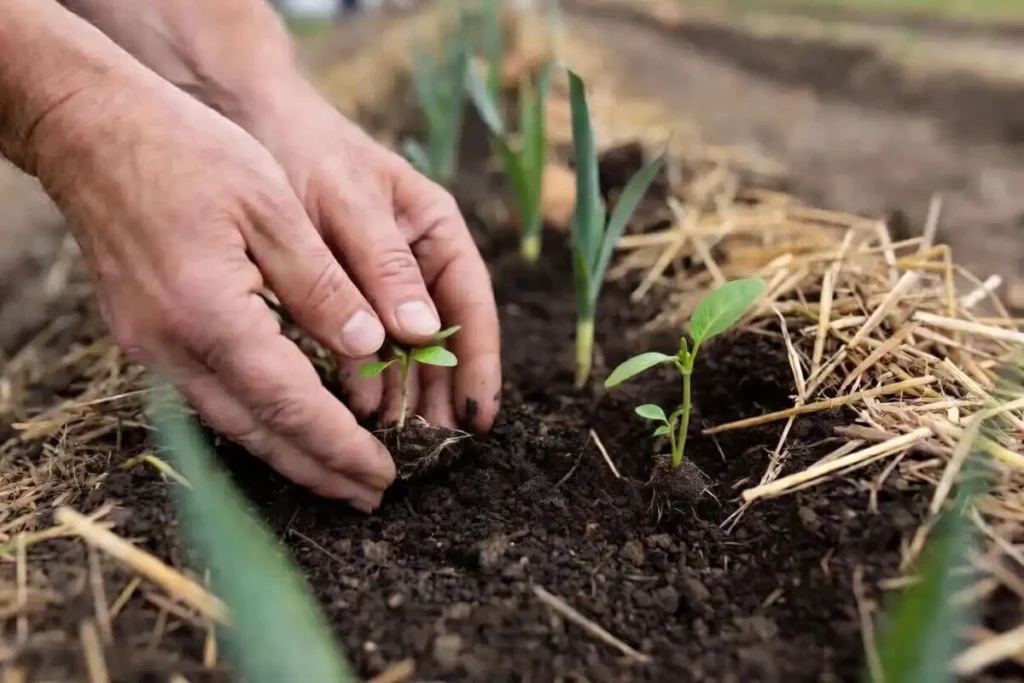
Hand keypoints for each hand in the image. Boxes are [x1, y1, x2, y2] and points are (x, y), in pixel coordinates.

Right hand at [36, 73, 396, 510]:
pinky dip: (254, 424)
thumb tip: (372, 345)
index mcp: (212, 313)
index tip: (385, 474)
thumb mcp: (272, 206)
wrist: (93, 132)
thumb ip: (322, 285)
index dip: (341, 446)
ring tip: (338, 479)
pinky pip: (206, 400)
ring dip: (287, 456)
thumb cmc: (187, 152)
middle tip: (371, 496)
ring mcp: (150, 348)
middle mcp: (173, 346)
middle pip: (259, 431)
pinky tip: (285, 429)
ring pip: (229, 424)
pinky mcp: (143, 338)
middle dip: (319, 470)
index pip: (291, 404)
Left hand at [244, 82, 501, 431]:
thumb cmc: (304, 149)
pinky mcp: (343, 293)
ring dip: (405, 391)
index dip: (479, 364)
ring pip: (406, 347)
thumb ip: (382, 263)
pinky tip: (359, 406)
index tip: (477, 416)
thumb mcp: (346, 203)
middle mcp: (416, 259)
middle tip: (431, 444)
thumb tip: (421, 331)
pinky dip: (366, 375)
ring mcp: (381, 279)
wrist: (244, 117)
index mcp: (436, 230)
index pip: (471, 305)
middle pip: (444, 337)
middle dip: (441, 391)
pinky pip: (365, 342)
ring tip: (398, 438)